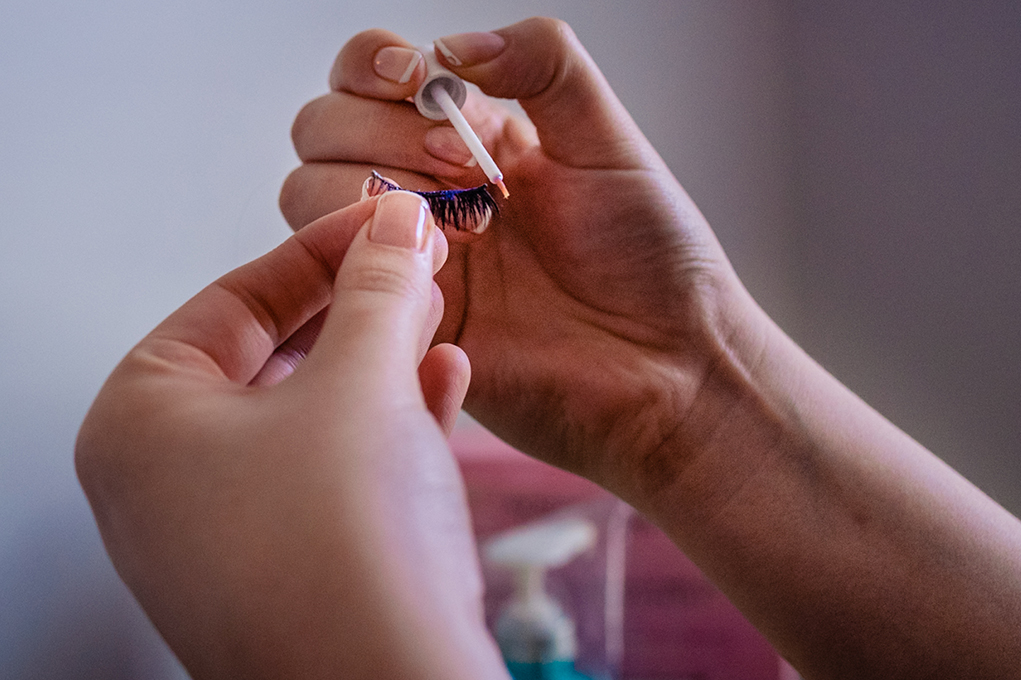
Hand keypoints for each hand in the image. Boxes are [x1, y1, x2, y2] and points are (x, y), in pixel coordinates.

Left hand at [76, 192, 505, 678]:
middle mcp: (170, 481)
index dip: (324, 246)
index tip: (385, 217)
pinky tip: (445, 387)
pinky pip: (337, 468)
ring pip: (314, 410)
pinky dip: (390, 423)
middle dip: (360, 305)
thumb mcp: (363, 386)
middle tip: (418, 263)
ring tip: (437, 317)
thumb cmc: (342, 560)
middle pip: (274, 351)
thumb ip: (380, 291)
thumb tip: (395, 227)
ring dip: (383, 359)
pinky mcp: (294, 565)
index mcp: (142, 425)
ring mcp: (231, 530)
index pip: (234, 296)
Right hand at [281, 18, 756, 500]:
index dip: (375, 66)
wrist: (670, 363)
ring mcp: (408, 258)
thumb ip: (543, 63)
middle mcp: (428, 192)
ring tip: (464, 227)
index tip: (419, 82)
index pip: (371, 76)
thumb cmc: (653, 257)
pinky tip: (443, 272)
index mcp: (471, 139)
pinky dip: (362, 260)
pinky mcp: (401, 323)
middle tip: (463, 164)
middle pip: (324, 129)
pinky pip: (332, 283)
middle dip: (381, 132)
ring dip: (371, 192)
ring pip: (310, 198)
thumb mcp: (608, 137)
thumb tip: (454, 44)